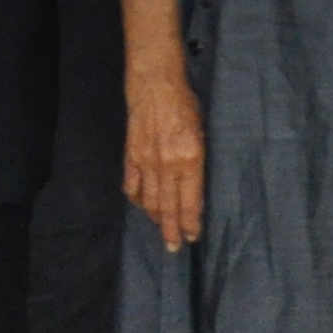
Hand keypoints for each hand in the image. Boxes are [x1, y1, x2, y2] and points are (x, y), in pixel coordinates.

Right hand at [125, 63, 206, 250]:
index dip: (191, 223)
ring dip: (156, 219)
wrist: (155, 84)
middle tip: (174, 247)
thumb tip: (194, 192)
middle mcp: (168, 164)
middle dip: (172, 230)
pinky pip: (132, 186)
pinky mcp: (131, 156)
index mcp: (190, 159)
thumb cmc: (185, 105)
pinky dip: (137, 199)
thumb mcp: (201, 133)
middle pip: (169, 208)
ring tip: (162, 230)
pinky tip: (143, 205)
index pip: (190, 201)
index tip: (192, 237)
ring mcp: (147, 162)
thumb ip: (197, 165)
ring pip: (150, 201)